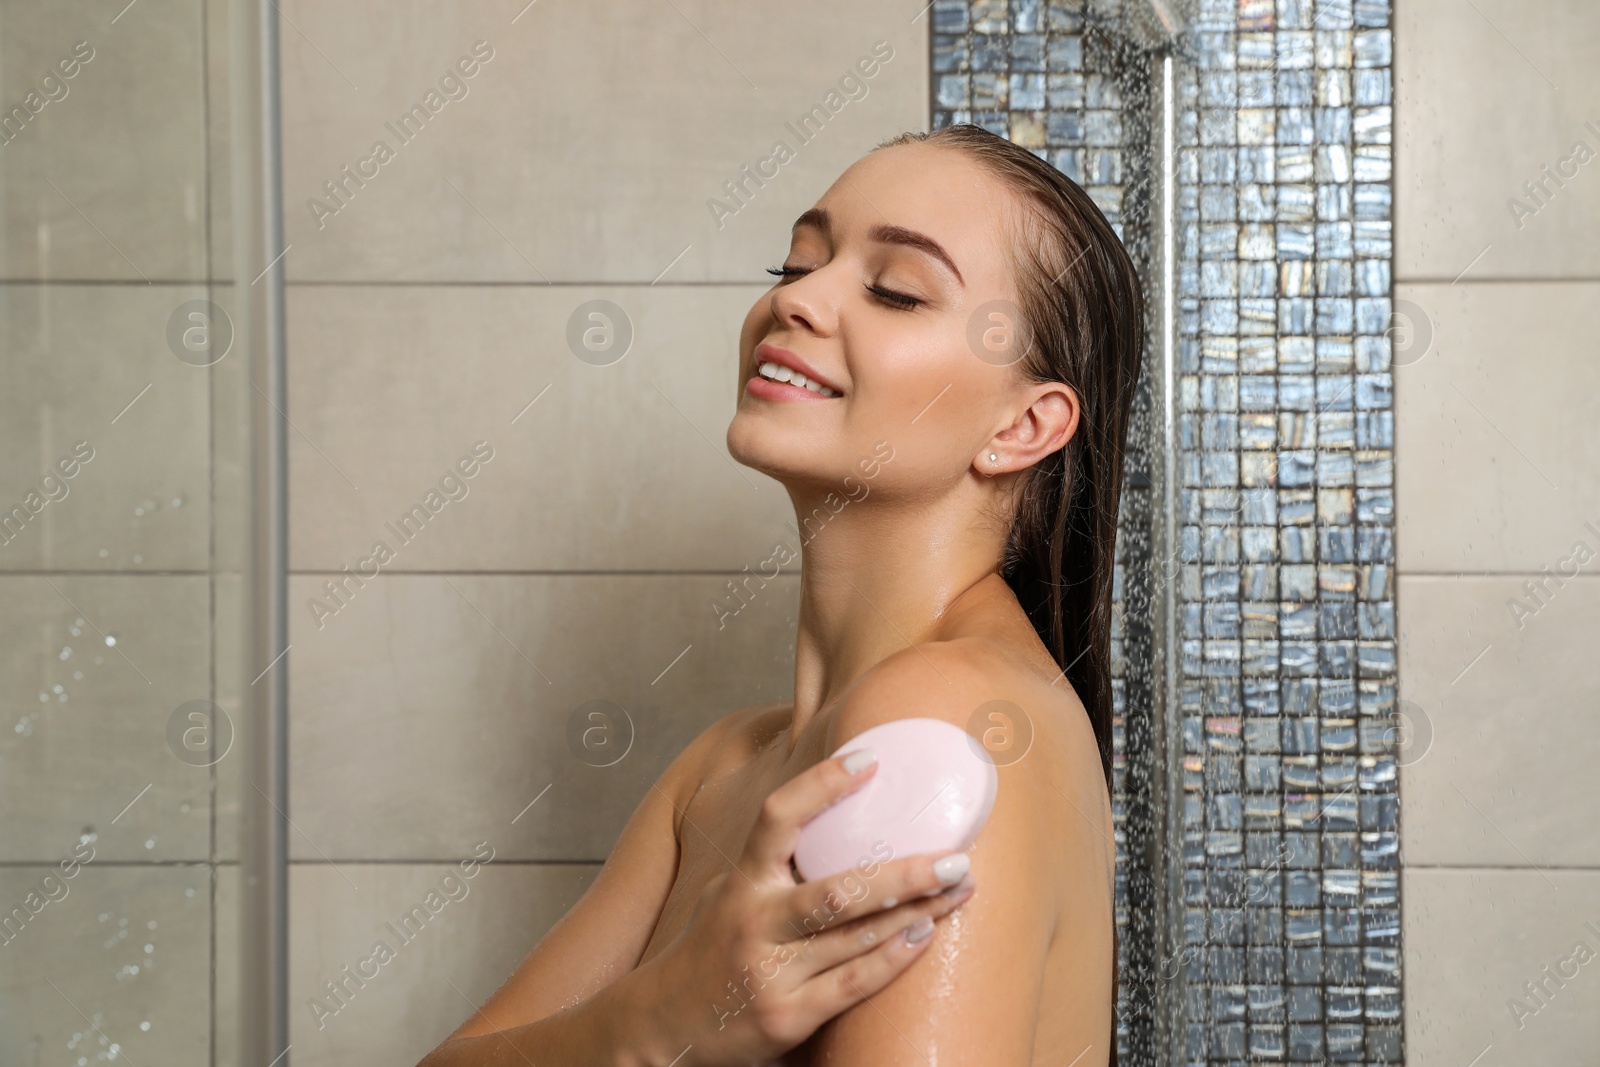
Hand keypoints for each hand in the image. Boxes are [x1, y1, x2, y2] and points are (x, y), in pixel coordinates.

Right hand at [632, 747, 976, 1066]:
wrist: (665, 1025)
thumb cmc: (711, 948)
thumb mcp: (728, 891)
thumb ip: (770, 861)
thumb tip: (831, 809)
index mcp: (743, 882)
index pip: (779, 818)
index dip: (823, 784)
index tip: (871, 759)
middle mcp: (756, 921)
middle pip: (838, 889)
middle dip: (904, 872)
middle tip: (957, 854)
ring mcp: (772, 971)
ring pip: (856, 935)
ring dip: (917, 910)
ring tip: (960, 888)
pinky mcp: (787, 1015)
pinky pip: (853, 984)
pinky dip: (893, 958)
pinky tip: (924, 935)